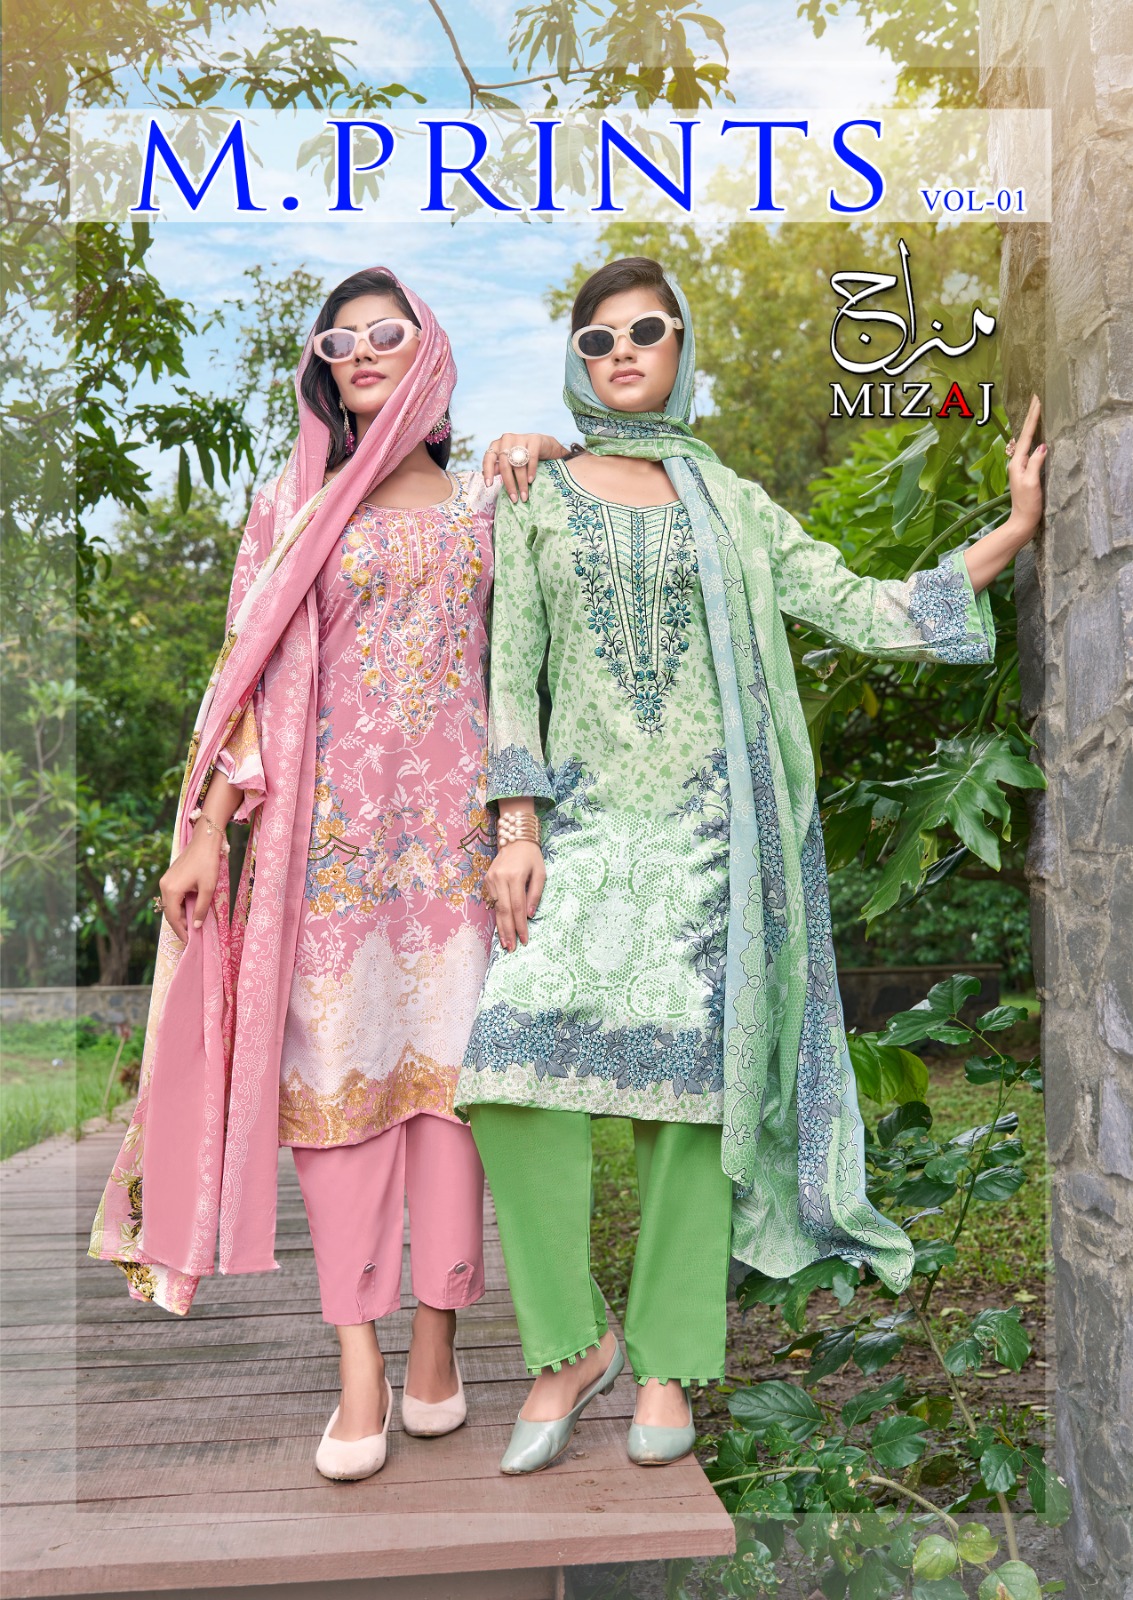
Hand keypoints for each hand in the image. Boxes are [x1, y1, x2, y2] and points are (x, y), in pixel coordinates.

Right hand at [158, 819, 224, 942]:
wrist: (205, 841)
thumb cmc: (208, 863)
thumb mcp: (207, 889)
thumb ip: (200, 909)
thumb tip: (195, 926)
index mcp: (171, 890)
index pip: (173, 917)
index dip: (180, 931)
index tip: (188, 942)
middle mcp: (164, 886)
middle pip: (169, 912)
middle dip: (180, 925)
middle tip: (191, 936)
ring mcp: (166, 881)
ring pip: (170, 905)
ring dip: (180, 915)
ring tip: (192, 925)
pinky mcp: (170, 877)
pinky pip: (172, 896)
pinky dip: (180, 905)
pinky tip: (190, 910)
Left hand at [482, 434, 567, 503]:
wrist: (543, 445)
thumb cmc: (522, 455)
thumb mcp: (509, 461)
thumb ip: (498, 466)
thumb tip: (484, 474)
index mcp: (497, 444)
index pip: (489, 457)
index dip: (488, 471)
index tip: (489, 485)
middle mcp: (507, 439)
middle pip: (505, 464)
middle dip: (510, 484)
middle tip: (514, 498)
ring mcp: (520, 438)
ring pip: (519, 463)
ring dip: (522, 482)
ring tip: (524, 495)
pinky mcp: (534, 439)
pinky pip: (531, 457)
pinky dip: (531, 471)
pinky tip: (531, 481)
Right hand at [482, 841, 544, 951]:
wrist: (515, 838)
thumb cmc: (532, 857)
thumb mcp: (540, 873)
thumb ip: (535, 894)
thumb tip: (529, 916)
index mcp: (516, 876)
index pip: (517, 907)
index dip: (520, 925)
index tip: (524, 939)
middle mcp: (500, 878)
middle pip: (504, 911)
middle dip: (508, 931)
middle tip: (511, 948)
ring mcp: (491, 879)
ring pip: (496, 908)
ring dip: (501, 927)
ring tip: (505, 943)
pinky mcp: (487, 880)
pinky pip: (493, 901)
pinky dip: (498, 916)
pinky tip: (501, 927)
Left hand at [1004, 394, 1045, 537]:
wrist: (1022, 522)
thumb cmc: (1027, 505)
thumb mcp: (1031, 483)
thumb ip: (1035, 463)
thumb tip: (1042, 445)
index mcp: (1017, 462)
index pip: (1026, 435)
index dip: (1032, 418)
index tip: (1037, 401)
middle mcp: (1016, 462)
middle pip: (1024, 434)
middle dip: (1030, 416)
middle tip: (1035, 398)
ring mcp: (1020, 467)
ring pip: (1026, 440)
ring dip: (1031, 425)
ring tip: (1036, 410)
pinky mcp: (1026, 472)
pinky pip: (1029, 449)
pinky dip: (1034, 437)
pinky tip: (1037, 434)